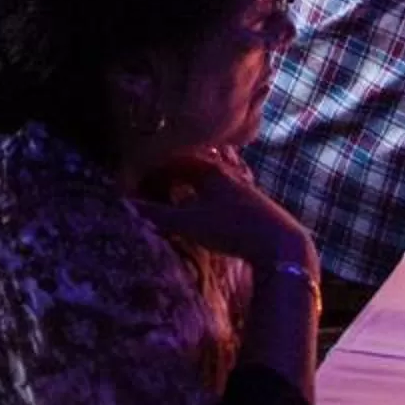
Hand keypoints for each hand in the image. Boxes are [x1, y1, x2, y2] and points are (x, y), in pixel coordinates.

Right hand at [135, 152, 314, 271]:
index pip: (174, 159)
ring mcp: (240, 188)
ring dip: (191, 182)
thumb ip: (157, 215)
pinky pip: (221, 191)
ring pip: (209, 178)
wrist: (280, 244)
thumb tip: (124, 205)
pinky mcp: (251, 204)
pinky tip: (205, 208)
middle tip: (151, 179)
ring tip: (175, 190)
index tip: (137, 174)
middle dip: (172, 171)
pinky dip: (206, 194)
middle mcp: (225, 173)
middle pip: (193, 165)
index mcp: (209, 171)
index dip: (154, 166)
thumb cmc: (233, 228)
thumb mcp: (189, 224)